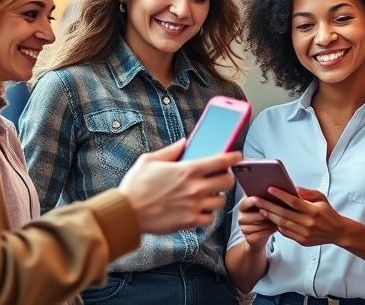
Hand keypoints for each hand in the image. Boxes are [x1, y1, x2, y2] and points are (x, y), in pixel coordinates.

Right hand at [118, 140, 241, 233]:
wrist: (126, 213)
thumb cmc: (135, 185)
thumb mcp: (149, 160)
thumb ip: (171, 150)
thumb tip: (183, 142)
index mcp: (187, 169)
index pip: (221, 161)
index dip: (233, 157)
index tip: (238, 156)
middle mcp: (195, 188)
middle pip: (227, 182)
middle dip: (227, 178)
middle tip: (221, 177)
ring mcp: (194, 206)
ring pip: (221, 201)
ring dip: (217, 196)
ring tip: (209, 194)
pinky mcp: (190, 222)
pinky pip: (210, 218)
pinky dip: (208, 214)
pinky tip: (200, 209)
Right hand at [236, 196, 276, 250]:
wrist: (261, 234)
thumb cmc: (265, 216)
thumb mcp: (264, 206)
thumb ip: (265, 200)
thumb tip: (275, 192)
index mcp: (243, 206)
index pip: (246, 202)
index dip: (253, 201)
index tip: (260, 200)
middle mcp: (241, 217)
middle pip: (253, 216)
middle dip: (265, 215)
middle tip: (276, 213)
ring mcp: (243, 228)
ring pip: (258, 226)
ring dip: (269, 224)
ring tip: (277, 221)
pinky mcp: (248, 238)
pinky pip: (259, 234)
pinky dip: (268, 231)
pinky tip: (274, 228)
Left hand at [255, 187, 347, 246]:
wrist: (337, 232)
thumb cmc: (328, 213)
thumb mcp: (321, 198)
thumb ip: (307, 193)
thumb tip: (293, 188)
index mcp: (313, 211)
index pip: (293, 202)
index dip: (280, 195)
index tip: (270, 189)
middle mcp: (308, 223)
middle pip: (284, 214)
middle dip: (269, 206)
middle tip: (257, 200)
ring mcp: (304, 233)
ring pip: (282, 224)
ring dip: (270, 217)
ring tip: (261, 209)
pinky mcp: (302, 241)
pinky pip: (286, 233)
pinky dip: (277, 225)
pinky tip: (271, 219)